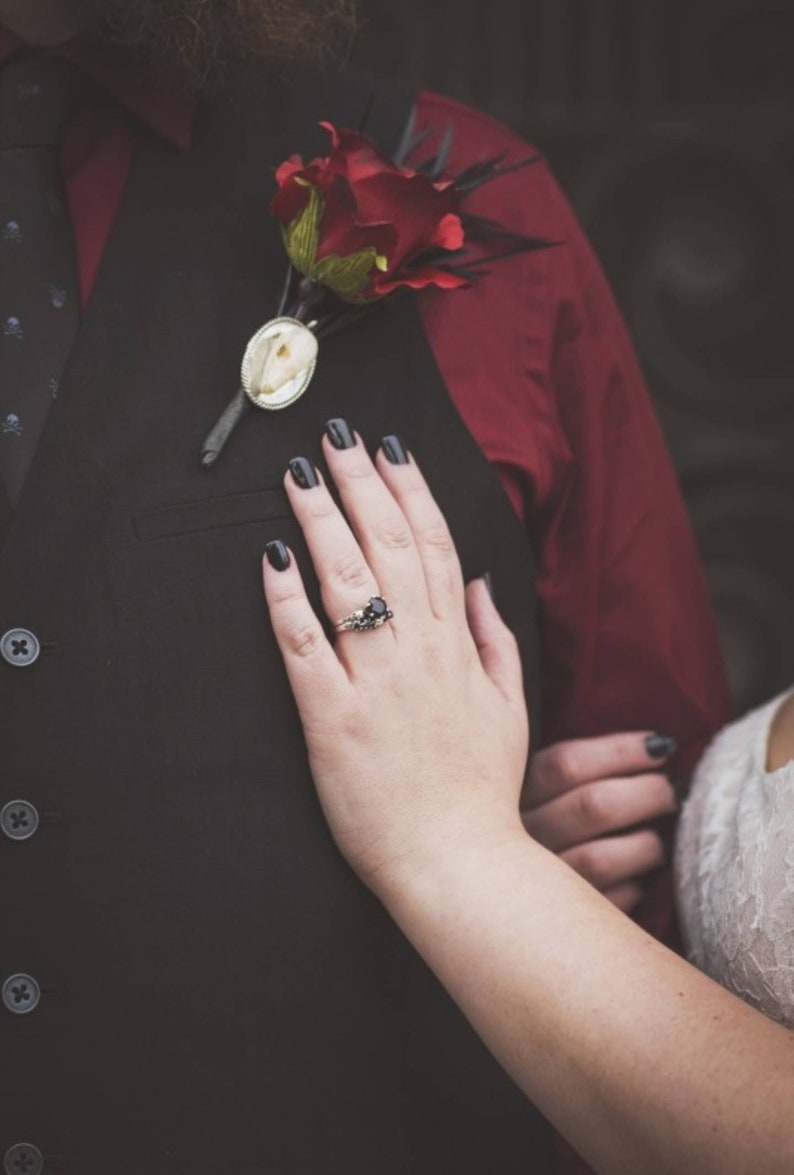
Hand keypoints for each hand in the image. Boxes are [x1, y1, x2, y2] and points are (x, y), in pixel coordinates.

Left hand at [261, 428, 528, 893]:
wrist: (458, 863)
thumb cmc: (480, 790)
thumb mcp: (510, 708)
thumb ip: (496, 639)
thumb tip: (483, 582)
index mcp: (458, 647)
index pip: (436, 548)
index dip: (410, 491)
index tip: (389, 449)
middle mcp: (419, 652)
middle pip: (390, 547)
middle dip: (361, 484)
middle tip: (335, 436)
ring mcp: (376, 682)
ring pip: (348, 581)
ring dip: (322, 520)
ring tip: (299, 474)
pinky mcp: (333, 718)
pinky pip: (305, 644)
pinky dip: (287, 598)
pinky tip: (272, 557)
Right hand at [523, 734, 678, 911]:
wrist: (489, 902)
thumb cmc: (529, 826)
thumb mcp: (532, 790)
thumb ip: (573, 770)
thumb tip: (657, 747)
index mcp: (506, 794)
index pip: (566, 763)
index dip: (621, 751)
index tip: (660, 746)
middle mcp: (514, 838)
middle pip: (592, 806)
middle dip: (646, 793)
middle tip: (673, 791)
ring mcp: (530, 884)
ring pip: (599, 860)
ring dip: (645, 845)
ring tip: (661, 840)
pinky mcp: (551, 927)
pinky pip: (604, 905)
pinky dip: (630, 888)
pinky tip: (637, 877)